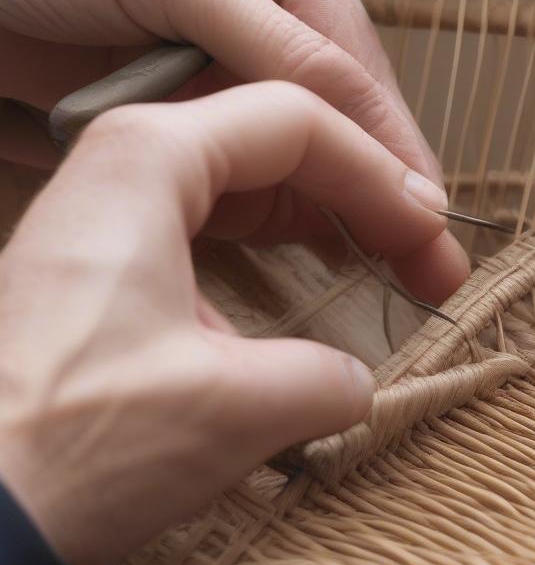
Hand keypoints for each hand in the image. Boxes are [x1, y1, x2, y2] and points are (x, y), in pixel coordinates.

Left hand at [0, 0, 464, 297]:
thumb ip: (277, 42)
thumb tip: (369, 120)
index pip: (356, 72)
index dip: (395, 149)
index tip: (429, 219)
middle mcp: (266, 32)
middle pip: (346, 128)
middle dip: (386, 197)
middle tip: (432, 268)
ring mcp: (225, 90)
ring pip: (304, 166)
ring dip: (344, 221)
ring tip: (393, 280)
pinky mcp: (185, 136)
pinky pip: (249, 188)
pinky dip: (282, 226)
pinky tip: (321, 262)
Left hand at [0, 82, 454, 564]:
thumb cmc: (74, 442)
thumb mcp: (236, 408)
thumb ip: (326, 379)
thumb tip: (353, 384)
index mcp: (150, 157)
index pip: (298, 123)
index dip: (381, 176)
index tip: (430, 234)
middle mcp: (122, 164)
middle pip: (273, 146)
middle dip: (362, 199)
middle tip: (424, 260)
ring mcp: (106, 215)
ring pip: (244, 189)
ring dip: (323, 225)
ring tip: (383, 268)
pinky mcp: (99, 269)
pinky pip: (210, 230)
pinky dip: (275, 253)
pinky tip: (309, 289)